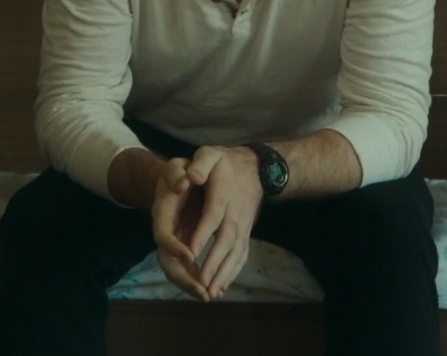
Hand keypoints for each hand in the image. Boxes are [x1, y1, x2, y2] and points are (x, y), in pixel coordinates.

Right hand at [151, 158, 209, 300]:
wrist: (178, 180)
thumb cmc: (179, 172)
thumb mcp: (177, 166)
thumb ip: (177, 173)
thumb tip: (183, 183)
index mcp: (161, 214)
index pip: (162, 236)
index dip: (175, 248)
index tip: (191, 256)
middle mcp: (165, 233)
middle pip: (167, 262)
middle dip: (184, 278)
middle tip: (203, 291)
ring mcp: (174, 243)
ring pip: (177, 271)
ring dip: (192, 285)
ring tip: (211, 296)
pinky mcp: (184, 248)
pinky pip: (188, 270)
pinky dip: (199, 280)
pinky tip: (216, 289)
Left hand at [183, 146, 263, 299]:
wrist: (256, 168)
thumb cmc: (226, 162)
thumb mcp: (210, 153)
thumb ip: (201, 164)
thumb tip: (192, 177)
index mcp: (223, 195)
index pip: (212, 217)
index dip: (203, 234)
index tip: (191, 253)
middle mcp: (235, 213)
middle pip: (226, 240)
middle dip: (214, 263)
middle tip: (202, 283)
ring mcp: (243, 225)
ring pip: (236, 252)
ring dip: (225, 273)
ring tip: (212, 292)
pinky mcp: (246, 232)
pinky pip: (241, 255)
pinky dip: (233, 272)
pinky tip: (223, 287)